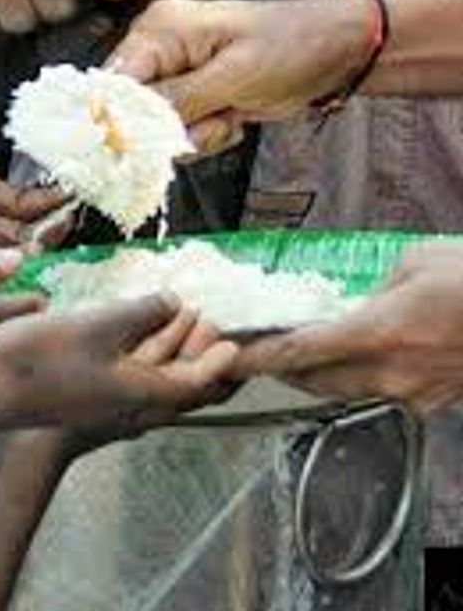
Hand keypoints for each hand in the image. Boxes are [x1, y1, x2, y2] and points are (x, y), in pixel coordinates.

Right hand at [0, 297, 237, 431]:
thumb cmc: (39, 358)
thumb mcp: (99, 325)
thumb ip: (142, 311)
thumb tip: (173, 302)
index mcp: (139, 394)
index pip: (195, 382)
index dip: (217, 361)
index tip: (233, 341)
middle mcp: (127, 406)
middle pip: (176, 383)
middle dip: (197, 353)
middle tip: (211, 325)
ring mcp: (103, 403)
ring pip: (150, 377)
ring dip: (167, 347)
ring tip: (178, 315)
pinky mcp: (83, 395)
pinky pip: (126, 376)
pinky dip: (140, 351)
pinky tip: (131, 327)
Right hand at [112, 0, 375, 153]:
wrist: (334, 54)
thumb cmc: (294, 45)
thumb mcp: (234, 75)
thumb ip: (177, 101)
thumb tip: (129, 124)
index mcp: (161, 30)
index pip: (114, 83)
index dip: (121, 118)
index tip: (144, 143)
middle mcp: (160, 51)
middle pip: (132, 112)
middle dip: (172, 128)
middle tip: (213, 117)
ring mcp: (175, 76)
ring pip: (157, 130)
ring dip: (196, 134)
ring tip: (229, 113)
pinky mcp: (191, 97)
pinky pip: (180, 133)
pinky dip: (207, 135)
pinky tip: (232, 116)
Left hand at [232, 243, 462, 413]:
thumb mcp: (414, 263)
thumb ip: (371, 292)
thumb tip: (353, 309)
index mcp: (381, 330)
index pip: (302, 351)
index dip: (260, 358)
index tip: (230, 358)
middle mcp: (393, 370)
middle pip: (316, 381)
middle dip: (282, 370)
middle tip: (257, 355)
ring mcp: (415, 391)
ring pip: (346, 391)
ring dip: (317, 376)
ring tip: (298, 356)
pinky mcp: (433, 400)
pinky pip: (380, 392)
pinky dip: (358, 377)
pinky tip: (357, 358)